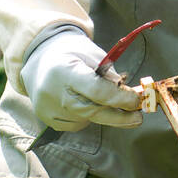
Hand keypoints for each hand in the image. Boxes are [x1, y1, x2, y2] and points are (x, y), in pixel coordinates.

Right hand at [20, 29, 142, 131]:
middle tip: (138, 118)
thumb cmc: (71, 54)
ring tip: (105, 101)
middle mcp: (52, 92)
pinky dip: (87, 117)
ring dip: (103, 115)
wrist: (40, 59)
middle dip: (119, 117)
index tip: (137, 101)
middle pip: (92, 112)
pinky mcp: (46, 118)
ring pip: (85, 119)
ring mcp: (47, 107)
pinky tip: (85, 103)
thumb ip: (109, 74)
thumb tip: (128, 95)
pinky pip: (75, 124)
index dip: (119, 99)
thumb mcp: (92, 54)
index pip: (96, 91)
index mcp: (64, 70)